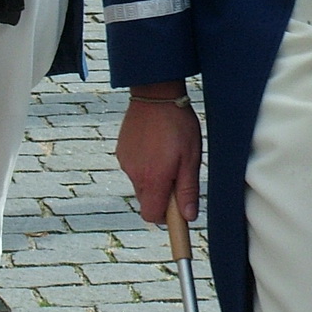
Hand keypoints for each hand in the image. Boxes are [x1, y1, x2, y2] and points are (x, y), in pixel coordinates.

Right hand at [116, 88, 201, 224]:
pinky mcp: (121, 150)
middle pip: (146, 201)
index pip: (151, 216)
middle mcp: (134, 174)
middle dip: (161, 195)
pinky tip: (154, 145)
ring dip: (152, 178)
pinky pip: (133, 168)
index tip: (177, 207)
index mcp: (153, 179)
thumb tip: (188, 217)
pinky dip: (144, 164)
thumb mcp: (190, 158)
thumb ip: (188, 190)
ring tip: (166, 153)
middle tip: (176, 173)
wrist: (154, 94)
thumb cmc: (178, 125)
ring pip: (140, 184)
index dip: (165, 217)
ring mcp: (125, 162)